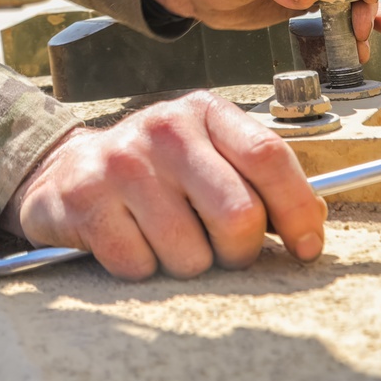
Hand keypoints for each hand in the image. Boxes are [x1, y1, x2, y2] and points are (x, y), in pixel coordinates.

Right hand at [2, 91, 327, 279]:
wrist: (67, 170)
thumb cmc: (156, 172)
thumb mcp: (208, 154)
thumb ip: (258, 179)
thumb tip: (313, 223)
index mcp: (203, 111)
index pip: (268, 156)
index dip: (298, 210)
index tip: (305, 247)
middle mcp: (164, 128)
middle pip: (238, 215)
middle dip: (237, 251)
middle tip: (220, 248)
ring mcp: (122, 162)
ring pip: (190, 253)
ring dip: (186, 263)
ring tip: (166, 238)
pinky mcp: (86, 199)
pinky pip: (140, 266)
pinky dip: (142, 269)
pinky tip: (130, 239)